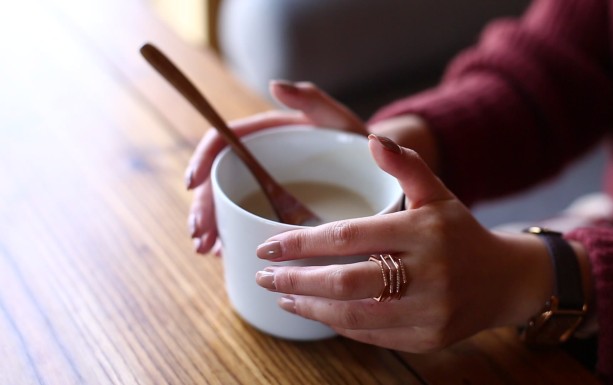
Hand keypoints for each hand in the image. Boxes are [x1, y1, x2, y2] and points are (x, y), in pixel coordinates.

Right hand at [186, 81, 366, 253]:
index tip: (192, 184)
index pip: (224, 140)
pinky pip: (247, 220)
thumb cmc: (355, 142)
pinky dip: (233, 236)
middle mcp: (260, 160)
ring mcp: (265, 186)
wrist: (376, 170)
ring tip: (208, 249)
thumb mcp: (337, 120)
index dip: (203, 159)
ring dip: (213, 227)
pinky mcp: (274, 208)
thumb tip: (275, 85)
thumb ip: (311, 101)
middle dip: (204, 207)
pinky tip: (226, 253)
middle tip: (201, 236)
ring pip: (228, 204)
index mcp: (268, 135)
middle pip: (220, 180)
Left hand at [254, 135, 553, 352]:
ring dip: (310, 307)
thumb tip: (371, 140)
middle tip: (264, 275)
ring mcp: (429, 311)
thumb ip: (405, 165)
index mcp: (425, 231)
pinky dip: (338, 324)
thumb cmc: (460, 232)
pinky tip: (317, 311)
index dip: (302, 243)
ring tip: (281, 295)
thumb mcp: (437, 193)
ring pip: (354, 315)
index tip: (267, 246)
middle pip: (347, 282)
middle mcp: (429, 273)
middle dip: (296, 280)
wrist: (504, 282)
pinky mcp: (427, 339)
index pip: (350, 237)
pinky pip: (371, 334)